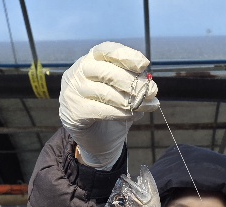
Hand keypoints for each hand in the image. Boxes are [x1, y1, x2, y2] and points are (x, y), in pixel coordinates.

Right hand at [59, 41, 158, 169]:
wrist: (96, 137)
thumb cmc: (112, 107)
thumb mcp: (124, 90)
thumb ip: (134, 83)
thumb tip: (150, 86)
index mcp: (90, 60)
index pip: (106, 50)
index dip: (126, 55)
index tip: (144, 65)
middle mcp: (78, 72)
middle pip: (107, 71)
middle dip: (133, 82)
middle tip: (152, 91)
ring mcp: (73, 92)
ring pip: (105, 93)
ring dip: (131, 101)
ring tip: (146, 106)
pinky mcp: (74, 113)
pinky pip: (101, 111)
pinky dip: (121, 113)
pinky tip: (132, 115)